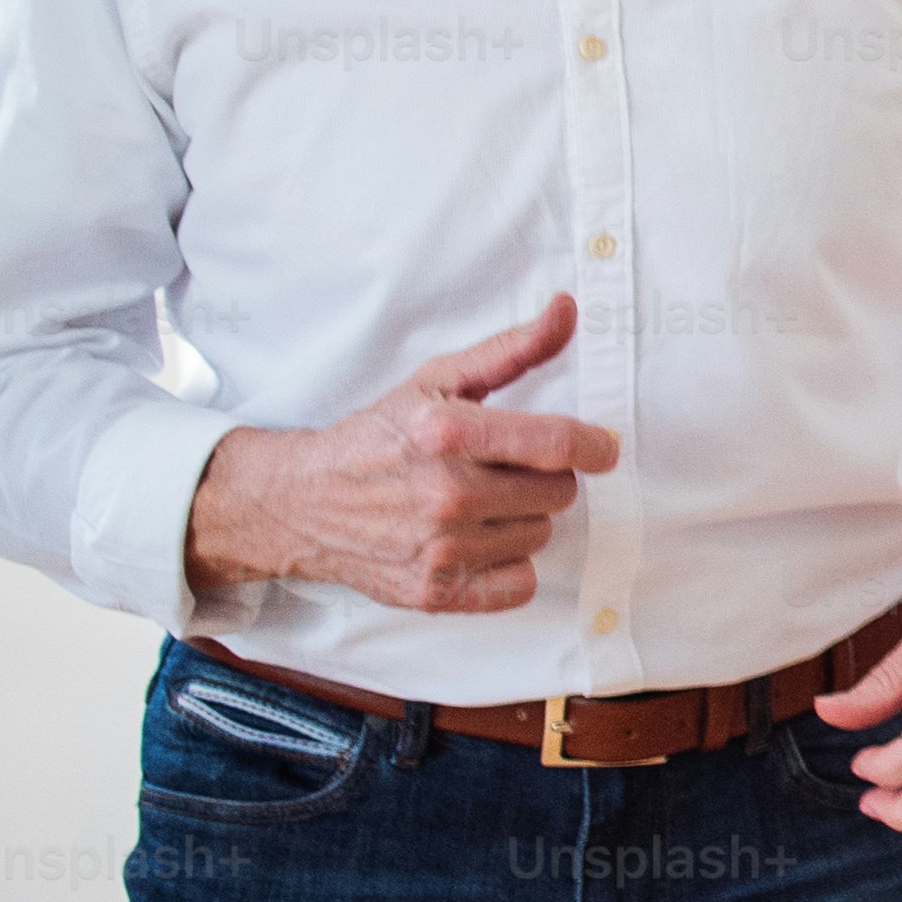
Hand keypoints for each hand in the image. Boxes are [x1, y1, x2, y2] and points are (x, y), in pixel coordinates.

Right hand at [183, 296, 620, 609]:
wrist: (300, 501)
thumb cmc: (377, 436)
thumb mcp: (437, 381)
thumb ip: (511, 350)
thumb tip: (567, 309)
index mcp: (447, 434)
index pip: (557, 445)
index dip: (594, 446)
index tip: (602, 449)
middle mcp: (445, 493)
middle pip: (557, 492)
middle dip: (542, 479)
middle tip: (503, 471)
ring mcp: (438, 548)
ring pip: (540, 535)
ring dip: (521, 519)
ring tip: (479, 505)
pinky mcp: (433, 591)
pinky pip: (518, 584)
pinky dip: (507, 565)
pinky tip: (476, 542)